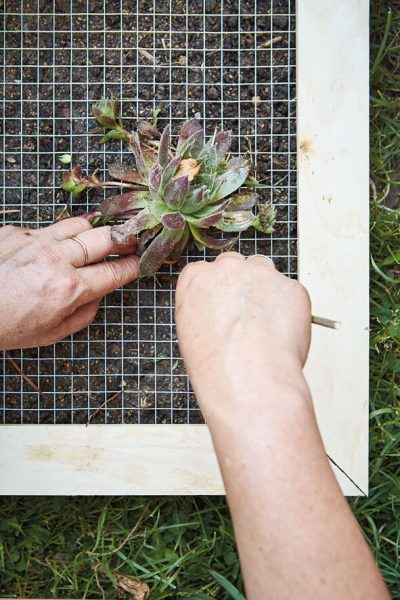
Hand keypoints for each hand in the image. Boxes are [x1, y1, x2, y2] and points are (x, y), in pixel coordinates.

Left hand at [0, 218, 138, 349]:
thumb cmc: (6, 326)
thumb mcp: (53, 333)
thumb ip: (85, 312)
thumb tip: (100, 291)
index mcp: (68, 289)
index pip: (115, 271)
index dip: (133, 266)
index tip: (140, 262)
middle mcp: (55, 260)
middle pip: (105, 238)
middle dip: (124, 239)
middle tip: (130, 242)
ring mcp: (35, 241)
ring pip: (79, 224)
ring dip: (92, 233)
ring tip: (94, 242)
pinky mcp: (15, 232)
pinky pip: (46, 229)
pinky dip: (54, 238)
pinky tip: (49, 252)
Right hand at [175, 252, 311, 411]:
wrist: (248, 379)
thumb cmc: (217, 365)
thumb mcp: (190, 333)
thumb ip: (205, 309)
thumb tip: (220, 309)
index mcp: (196, 278)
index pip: (207, 272)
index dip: (219, 292)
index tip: (225, 308)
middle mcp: (228, 268)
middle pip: (238, 266)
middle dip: (243, 286)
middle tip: (248, 318)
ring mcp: (262, 274)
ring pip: (267, 274)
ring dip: (267, 292)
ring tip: (266, 328)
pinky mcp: (291, 286)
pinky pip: (291, 293)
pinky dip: (290, 310)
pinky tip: (282, 335)